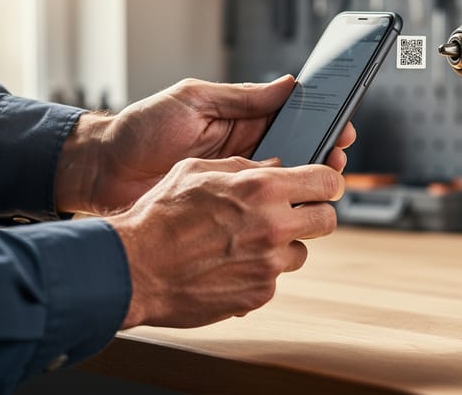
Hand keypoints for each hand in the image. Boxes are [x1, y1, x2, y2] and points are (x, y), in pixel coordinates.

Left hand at [55, 77, 355, 214]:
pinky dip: (280, 214)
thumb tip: (288, 84)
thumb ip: (241, 97)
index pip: (293, 121)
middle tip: (337, 164)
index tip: (343, 129)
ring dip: (306, 188)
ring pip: (285, 188)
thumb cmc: (141, 129)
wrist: (102, 172)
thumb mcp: (192, 100)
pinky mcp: (225, 213)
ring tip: (322, 191)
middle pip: (298, 156)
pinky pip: (260, 213)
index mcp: (241, 121)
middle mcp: (245, 152)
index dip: (321, 124)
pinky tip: (293, 215)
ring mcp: (237, 184)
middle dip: (323, 159)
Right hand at [108, 156, 344, 328]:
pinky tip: (228, 265)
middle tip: (294, 214)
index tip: (324, 184)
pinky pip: (273, 278)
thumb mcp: (198, 170)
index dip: (329, 181)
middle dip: (315, 214)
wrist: (132, 267)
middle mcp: (274, 226)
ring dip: (282, 246)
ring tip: (245, 242)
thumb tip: (275, 167)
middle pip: (328, 219)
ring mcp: (269, 264)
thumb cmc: (159, 216)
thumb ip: (244, 167)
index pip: (328, 181)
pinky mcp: (259, 294)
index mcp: (263, 188)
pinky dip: (257, 272)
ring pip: (300, 251)